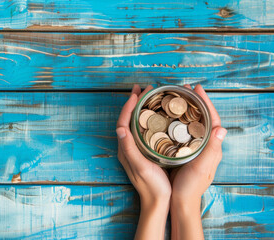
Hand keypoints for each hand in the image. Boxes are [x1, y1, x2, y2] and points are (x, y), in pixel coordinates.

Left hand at [116, 84, 170, 239]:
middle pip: (128, 119)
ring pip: (136, 124)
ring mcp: (136, 150)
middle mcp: (128, 147)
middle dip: (135, 103)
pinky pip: (143, 130)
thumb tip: (120, 129)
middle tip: (144, 88)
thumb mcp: (141, 167)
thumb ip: (130, 148)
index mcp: (126, 149)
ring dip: (141, 109)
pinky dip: (147, 119)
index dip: (129, 106)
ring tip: (149, 97)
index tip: (137, 93)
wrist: (157, 202)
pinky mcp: (143, 153)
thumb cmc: (152, 186)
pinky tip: (157, 117)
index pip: (124, 121)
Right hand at [169, 84, 226, 239]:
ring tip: (175, 97)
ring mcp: (192, 148)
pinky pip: (180, 131)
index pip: (212, 118)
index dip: (205, 102)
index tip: (197, 88)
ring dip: (184, 109)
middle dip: (194, 101)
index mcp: (211, 146)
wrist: (181, 200)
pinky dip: (175, 121)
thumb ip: (212, 149)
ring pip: (190, 123)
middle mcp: (203, 145)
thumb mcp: (202, 167)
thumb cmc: (191, 186)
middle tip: (185, 88)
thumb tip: (222, 128)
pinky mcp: (182, 151)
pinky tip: (166, 117)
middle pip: (201, 118)